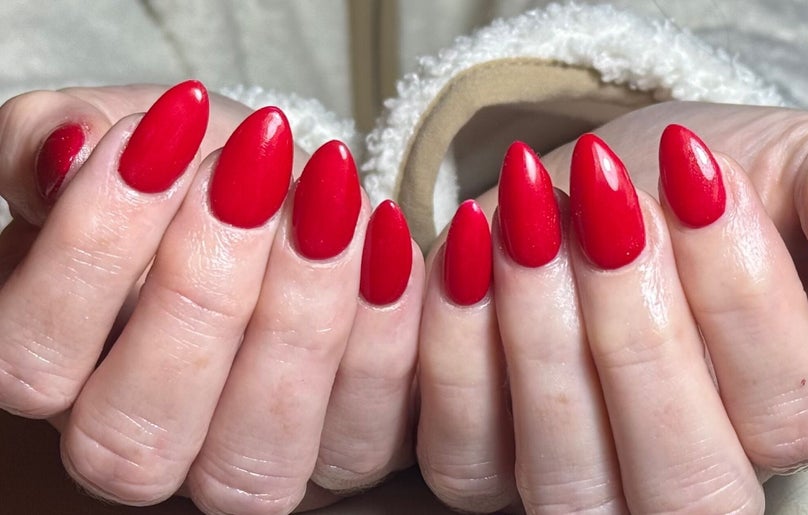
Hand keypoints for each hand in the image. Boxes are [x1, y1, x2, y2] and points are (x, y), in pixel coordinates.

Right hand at [0, 82, 423, 513]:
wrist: (289, 192)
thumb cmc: (193, 169)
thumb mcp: (118, 135)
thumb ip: (56, 142)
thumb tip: (65, 149)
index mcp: (59, 373)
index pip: (33, 361)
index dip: (93, 250)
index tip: (160, 136)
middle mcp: (144, 446)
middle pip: (140, 438)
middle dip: (200, 293)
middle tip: (247, 173)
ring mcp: (244, 466)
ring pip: (258, 462)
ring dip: (300, 318)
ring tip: (329, 196)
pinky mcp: (344, 455)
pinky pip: (368, 435)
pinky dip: (386, 331)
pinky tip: (386, 233)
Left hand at [416, 102, 807, 511]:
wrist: (590, 190)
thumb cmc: (690, 186)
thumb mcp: (787, 164)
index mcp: (788, 419)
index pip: (787, 410)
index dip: (735, 286)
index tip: (687, 168)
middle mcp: (685, 481)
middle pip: (678, 478)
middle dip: (633, 328)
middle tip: (602, 201)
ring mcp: (577, 486)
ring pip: (561, 479)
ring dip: (534, 335)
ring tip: (522, 216)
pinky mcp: (482, 463)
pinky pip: (457, 454)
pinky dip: (447, 347)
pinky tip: (463, 244)